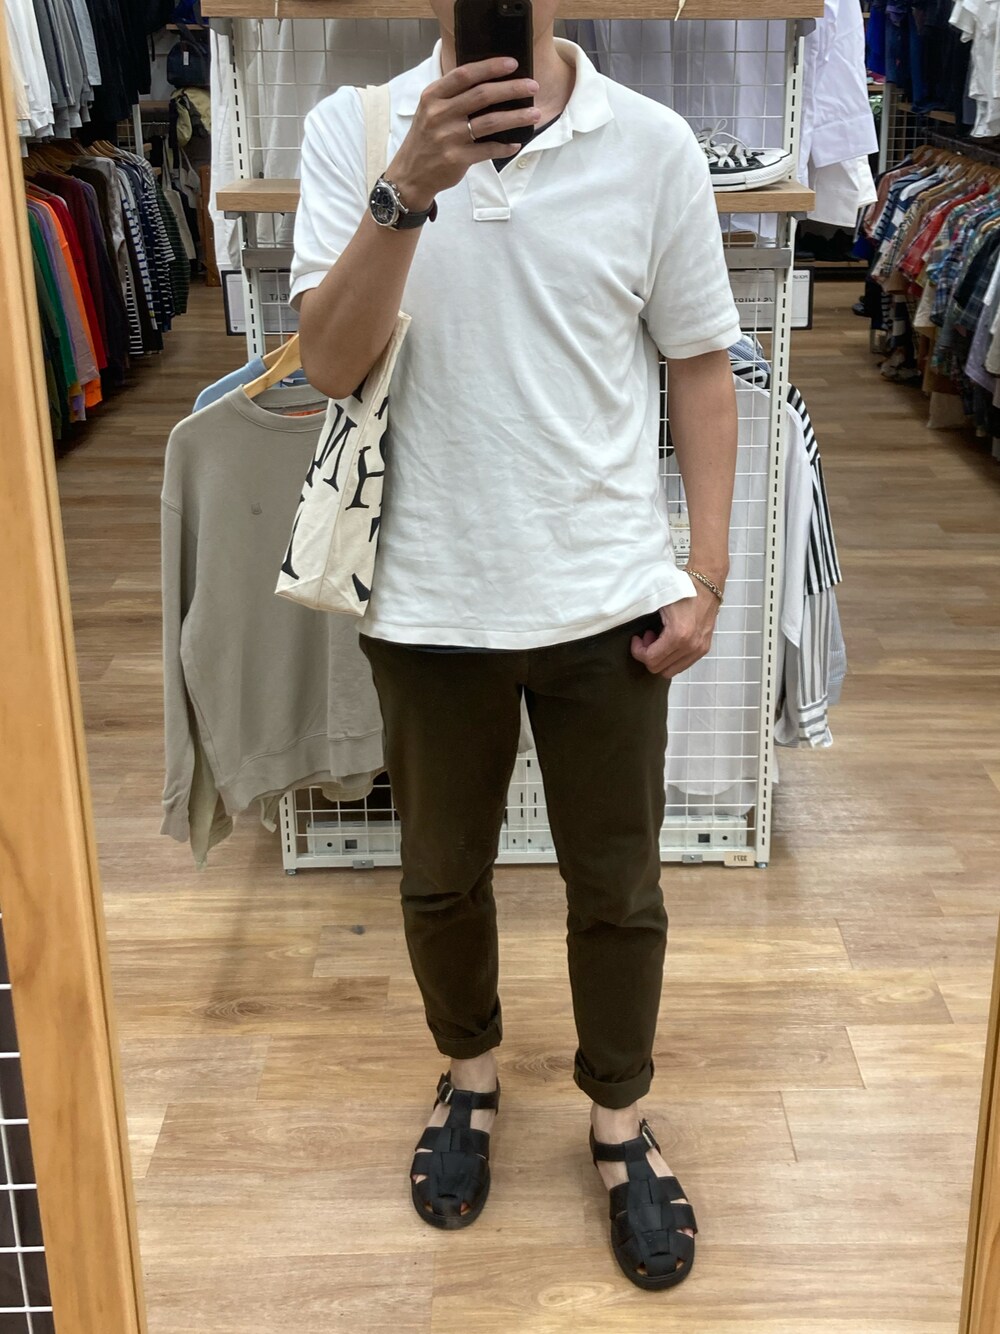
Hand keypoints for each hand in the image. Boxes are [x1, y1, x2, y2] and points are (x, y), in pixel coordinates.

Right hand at [387, 57, 540, 208]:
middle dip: (512, 89)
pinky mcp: (457, 159)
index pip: (465, 74)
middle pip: (482, 95)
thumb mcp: (429, 110)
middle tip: (532, 87)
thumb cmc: (425, 140)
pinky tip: (516, 144)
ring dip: (516, 117)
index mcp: (433, 96)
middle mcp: (440, 114)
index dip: (490, 67)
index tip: (512, 64)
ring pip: (490, 122)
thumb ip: (451, 96)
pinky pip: (488, 150)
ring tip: (534, 114)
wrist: (410, 175)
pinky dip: (504, 147)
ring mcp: (449, 137)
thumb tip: (487, 83)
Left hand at [630, 584, 721, 677]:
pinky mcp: (704, 649)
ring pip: (671, 671)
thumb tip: (636, 637)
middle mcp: (690, 646)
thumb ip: (646, 622)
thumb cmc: (682, 591)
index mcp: (678, 635)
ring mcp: (699, 649)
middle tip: (648, 638)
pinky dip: (672, 658)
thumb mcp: (659, 604)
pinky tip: (670, 642)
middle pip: (659, 669)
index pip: (651, 659)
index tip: (637, 639)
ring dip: (661, 659)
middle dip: (649, 655)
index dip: (638, 651)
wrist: (706, 586)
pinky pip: (682, 665)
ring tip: (659, 640)